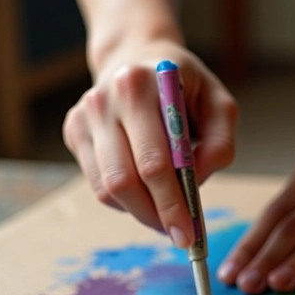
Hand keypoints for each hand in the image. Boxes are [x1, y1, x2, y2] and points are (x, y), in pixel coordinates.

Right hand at [63, 40, 237, 246]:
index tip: (189, 234)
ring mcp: (84, 116)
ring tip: (167, 218)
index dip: (172, 204)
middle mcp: (104, 99)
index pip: (154, 162)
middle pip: (125, 181)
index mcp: (141, 86)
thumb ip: (219, 144)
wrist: (138, 57)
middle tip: (180, 237)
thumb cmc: (186, 88)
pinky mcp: (75, 132)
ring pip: (108, 190)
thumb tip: (195, 184)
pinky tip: (147, 195)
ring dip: (141, 214)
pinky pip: (99, 186)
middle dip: (156, 216)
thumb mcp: (220, 106)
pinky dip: (126, 202)